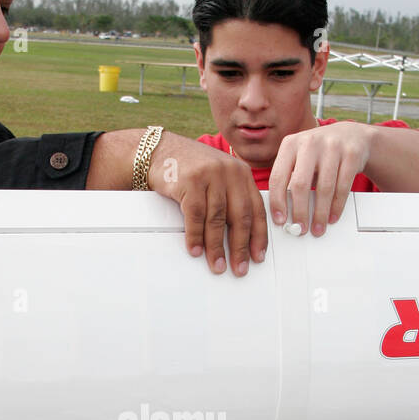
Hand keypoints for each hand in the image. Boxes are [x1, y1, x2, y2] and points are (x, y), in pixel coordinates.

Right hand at [147, 132, 267, 274]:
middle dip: (240, 247)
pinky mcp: (191, 181)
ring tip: (217, 265)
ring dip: (217, 247)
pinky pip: (196, 215)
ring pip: (218, 219)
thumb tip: (242, 236)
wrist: (159, 151)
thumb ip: (232, 197)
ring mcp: (210, 175)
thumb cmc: (190, 169)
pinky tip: (196, 250)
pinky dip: (195, 236)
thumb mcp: (218, 176)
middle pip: (240, 216)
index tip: (258, 256)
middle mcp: (230, 172)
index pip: (256, 209)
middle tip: (240, 268)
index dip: (259, 236)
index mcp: (242, 173)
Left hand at [268, 123, 374, 236]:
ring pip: (324, 188)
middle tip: (300, 229)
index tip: (280, 221)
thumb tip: (280, 212)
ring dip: (320, 213)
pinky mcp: (351, 154)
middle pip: (300, 184)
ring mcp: (332, 146)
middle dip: (299, 212)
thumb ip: (289, 177)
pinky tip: (332, 217)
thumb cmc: (319, 153)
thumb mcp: (300, 157)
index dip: (277, 202)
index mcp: (290, 144)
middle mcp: (310, 142)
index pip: (278, 177)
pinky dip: (337, 206)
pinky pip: (343, 186)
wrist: (351, 135)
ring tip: (317, 228)